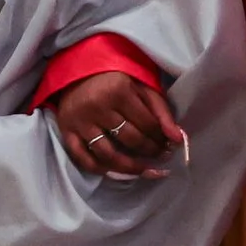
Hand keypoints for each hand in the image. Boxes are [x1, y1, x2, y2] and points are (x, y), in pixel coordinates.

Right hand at [50, 71, 184, 178]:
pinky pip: (83, 159)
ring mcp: (80, 122)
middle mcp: (97, 107)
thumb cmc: (114, 81)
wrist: (77, 73)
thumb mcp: (140, 88)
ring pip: (108, 154)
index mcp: (118, 91)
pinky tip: (117, 171)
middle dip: (151, 151)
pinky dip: (100, 169)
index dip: (162, 137)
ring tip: (146, 169)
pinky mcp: (67, 132)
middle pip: (130, 140)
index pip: (147, 124)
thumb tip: (178, 139)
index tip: (170, 145)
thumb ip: (161, 111)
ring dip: (131, 167)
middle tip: (161, 156)